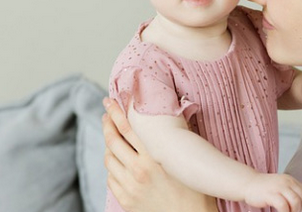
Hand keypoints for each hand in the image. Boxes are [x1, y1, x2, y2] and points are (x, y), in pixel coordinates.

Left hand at [102, 98, 216, 211]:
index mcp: (154, 157)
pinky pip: (111, 178)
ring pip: (108, 159)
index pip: (127, 128)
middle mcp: (138, 171)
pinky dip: (112, 167)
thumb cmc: (195, 189)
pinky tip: (117, 161)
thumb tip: (172, 113)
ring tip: (111, 136)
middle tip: (106, 113)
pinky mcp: (126, 200)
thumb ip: (178, 137)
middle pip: (112, 141)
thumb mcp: (187, 159)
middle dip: (107, 124)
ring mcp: (130, 187)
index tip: (110, 102)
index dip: (116, 112)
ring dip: (108, 145)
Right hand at [244, 173, 301, 211]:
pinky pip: (283, 206)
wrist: (248, 183)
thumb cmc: (264, 188)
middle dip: (299, 210)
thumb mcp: (281, 186)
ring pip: (295, 202)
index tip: (298, 210)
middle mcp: (286, 182)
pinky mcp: (270, 194)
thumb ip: (290, 193)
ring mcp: (278, 187)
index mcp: (290, 180)